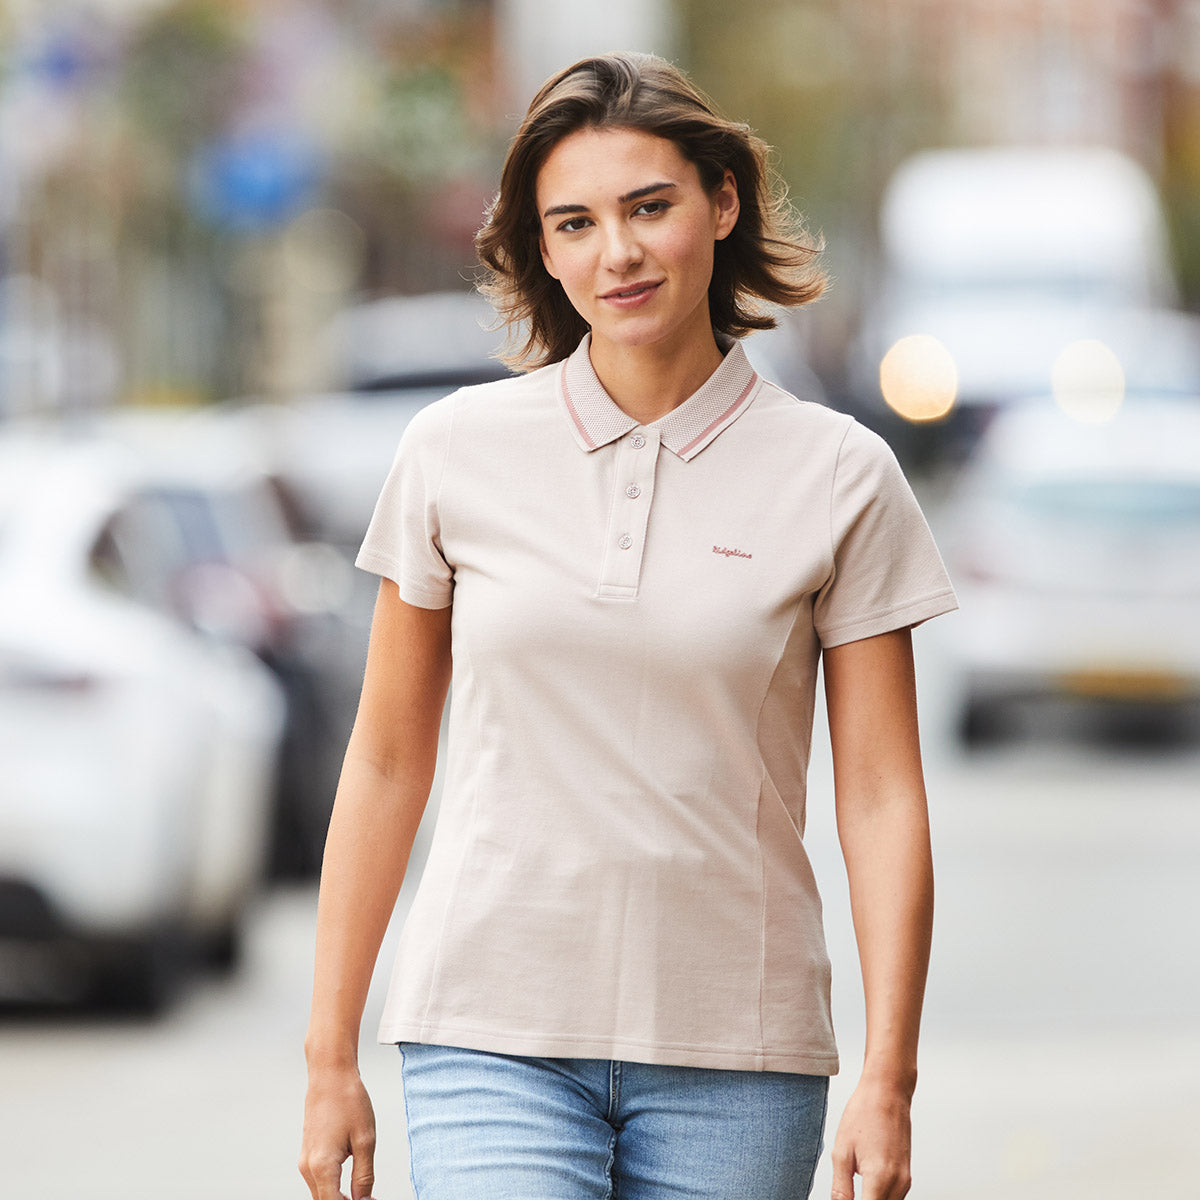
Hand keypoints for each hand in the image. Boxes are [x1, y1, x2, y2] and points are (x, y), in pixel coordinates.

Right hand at [299, 1064, 376, 1199]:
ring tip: (363, 1196)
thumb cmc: (348, 1101)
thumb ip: (364, 1176)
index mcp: (322, 1166)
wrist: (330, 1075)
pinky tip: (349, 1187)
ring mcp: (305, 1161)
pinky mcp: (307, 1154)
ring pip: (321, 1194)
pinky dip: (332, 1189)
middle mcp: (308, 1168)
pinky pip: (319, 1182)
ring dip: (338, 1199)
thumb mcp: (365, 1140)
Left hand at [830, 1077, 912, 1199]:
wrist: (887, 1091)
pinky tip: (865, 1186)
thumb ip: (841, 1188)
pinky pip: (893, 1197)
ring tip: (854, 1187)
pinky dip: (880, 1196)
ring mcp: (905, 1180)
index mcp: (879, 1178)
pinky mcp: (907, 1175)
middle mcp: (898, 1183)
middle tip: (846, 1192)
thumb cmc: (864, 1113)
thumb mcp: (842, 1151)